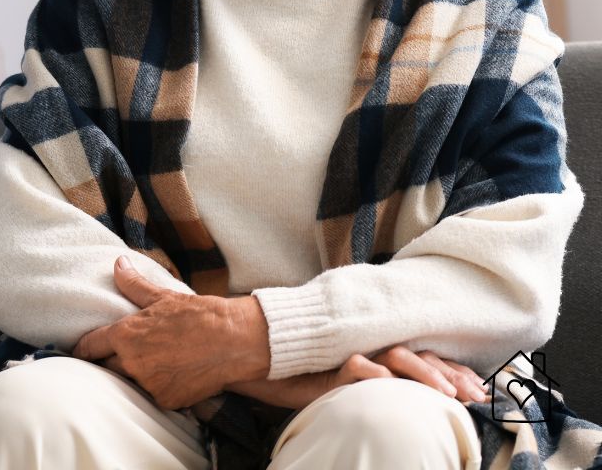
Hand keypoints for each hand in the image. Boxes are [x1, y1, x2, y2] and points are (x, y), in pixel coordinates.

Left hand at [70, 257, 267, 411]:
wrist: (232, 341)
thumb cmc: (197, 315)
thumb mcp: (162, 296)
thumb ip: (133, 284)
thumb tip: (118, 265)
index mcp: (126, 335)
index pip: (91, 346)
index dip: (81, 349)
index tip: (77, 351)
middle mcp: (133, 364)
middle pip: (104, 369)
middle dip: (105, 363)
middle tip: (109, 357)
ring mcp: (149, 385)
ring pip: (127, 383)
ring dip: (129, 375)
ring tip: (139, 364)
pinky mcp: (166, 400)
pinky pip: (150, 395)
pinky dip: (152, 386)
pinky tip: (162, 374)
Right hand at [225, 346, 489, 412]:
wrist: (261, 355)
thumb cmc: (303, 371)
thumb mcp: (348, 380)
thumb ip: (375, 380)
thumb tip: (403, 394)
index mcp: (378, 350)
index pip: (424, 358)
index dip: (454, 373)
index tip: (481, 391)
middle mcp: (369, 346)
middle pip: (419, 355)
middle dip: (452, 376)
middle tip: (477, 395)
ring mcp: (351, 351)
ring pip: (395, 356)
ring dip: (424, 374)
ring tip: (447, 395)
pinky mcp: (329, 360)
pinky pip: (356, 366)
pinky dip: (375, 374)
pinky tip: (391, 386)